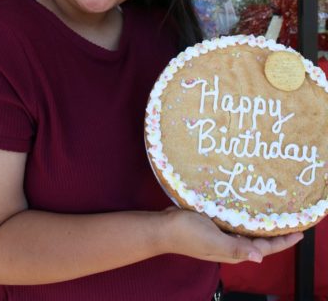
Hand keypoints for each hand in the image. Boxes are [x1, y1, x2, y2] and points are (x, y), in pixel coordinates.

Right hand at [159, 207, 302, 263]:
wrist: (163, 228)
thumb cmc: (187, 233)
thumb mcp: (213, 240)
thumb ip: (236, 248)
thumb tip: (261, 257)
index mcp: (233, 251)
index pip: (265, 248)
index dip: (283, 242)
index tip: (299, 232)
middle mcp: (231, 245)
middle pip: (260, 240)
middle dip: (276, 232)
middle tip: (291, 219)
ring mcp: (222, 235)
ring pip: (248, 231)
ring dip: (262, 224)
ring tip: (275, 212)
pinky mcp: (215, 225)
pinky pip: (236, 223)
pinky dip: (246, 217)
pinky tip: (248, 206)